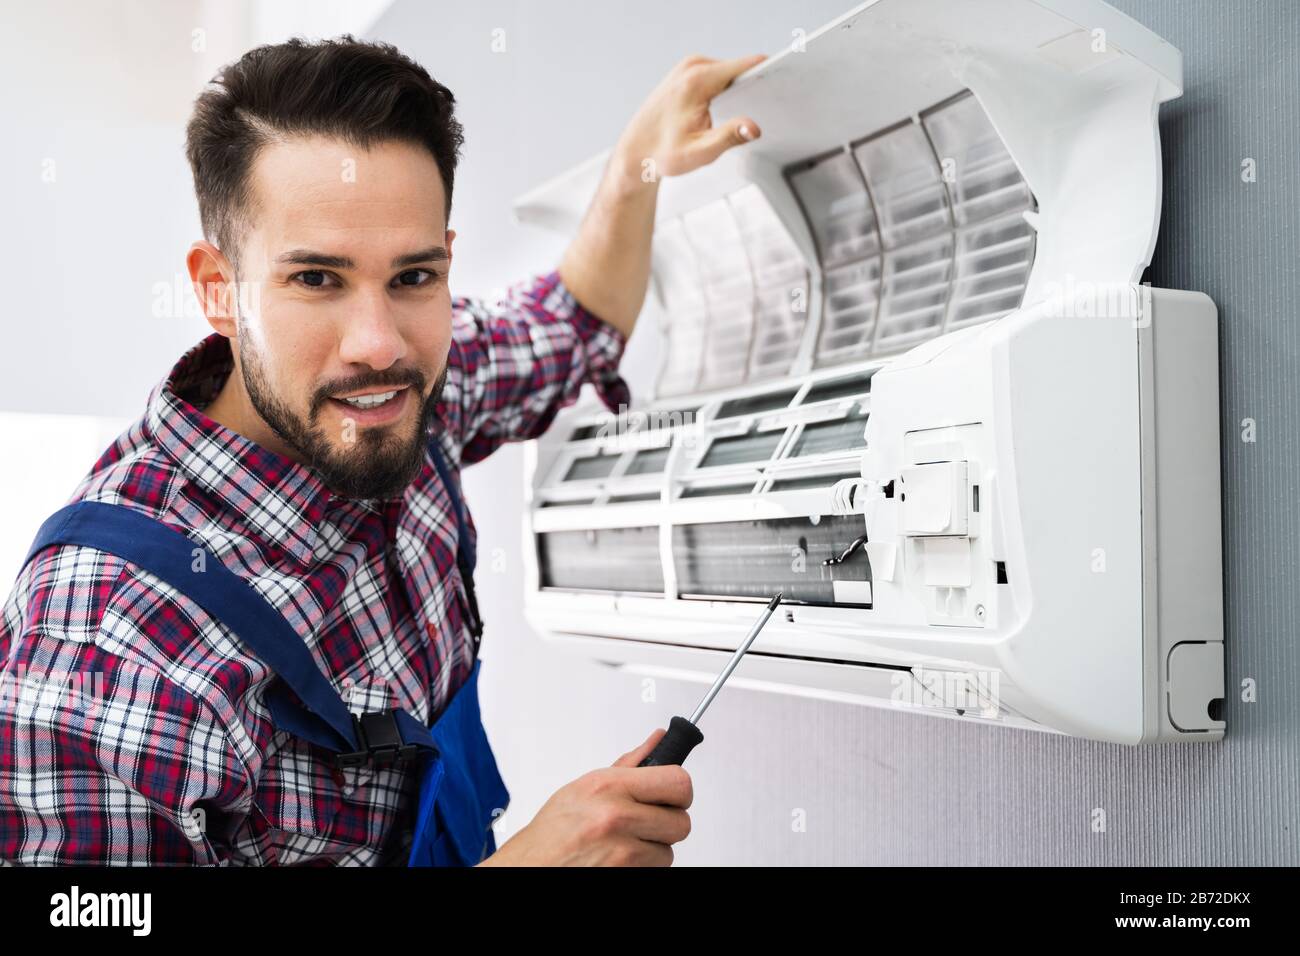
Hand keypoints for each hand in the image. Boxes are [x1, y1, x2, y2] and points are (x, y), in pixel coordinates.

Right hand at [477, 728, 692, 865]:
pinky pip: (656, 870)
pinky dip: (643, 866)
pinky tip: (619, 858)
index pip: (677, 782)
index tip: (672, 794)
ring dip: (653, 848)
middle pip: (681, 821)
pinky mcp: (625, 874)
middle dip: (668, 823)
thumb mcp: (585, 786)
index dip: (679, 791)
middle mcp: (617, 816)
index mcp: (608, 786)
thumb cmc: (553, 831)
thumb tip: (658, 740)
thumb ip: (630, 765)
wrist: (532, 866)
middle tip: (647, 822)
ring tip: (624, 842)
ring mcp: (622, 851)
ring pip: (668, 851)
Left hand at [614, 53, 766, 181]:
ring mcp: (689, 66)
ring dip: (737, 93)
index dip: (768, 74)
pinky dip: (725, 92)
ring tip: (727, 118)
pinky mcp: (688, 72)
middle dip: (752, 90)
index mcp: (698, 80)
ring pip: (730, 74)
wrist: (635, 152)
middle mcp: (693, 66)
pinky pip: (718, 76)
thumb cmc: (661, 154)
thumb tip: (754, 128)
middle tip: (750, 117)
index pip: (747, 65)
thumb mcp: (699, 152)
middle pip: (740, 70)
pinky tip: (718, 112)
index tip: (783, 84)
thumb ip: (728, 138)